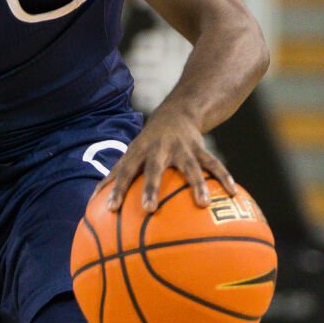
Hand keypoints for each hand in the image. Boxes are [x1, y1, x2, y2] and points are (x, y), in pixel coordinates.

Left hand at [99, 107, 237, 212]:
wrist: (177, 112)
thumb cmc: (147, 143)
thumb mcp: (131, 154)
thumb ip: (115, 178)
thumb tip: (90, 205)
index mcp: (139, 152)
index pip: (124, 171)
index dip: (116, 189)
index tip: (110, 209)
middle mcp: (159, 149)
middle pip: (154, 169)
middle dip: (151, 188)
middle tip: (149, 209)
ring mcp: (181, 148)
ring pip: (190, 168)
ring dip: (197, 185)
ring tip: (203, 204)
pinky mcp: (199, 149)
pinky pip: (213, 165)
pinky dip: (223, 178)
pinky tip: (233, 193)